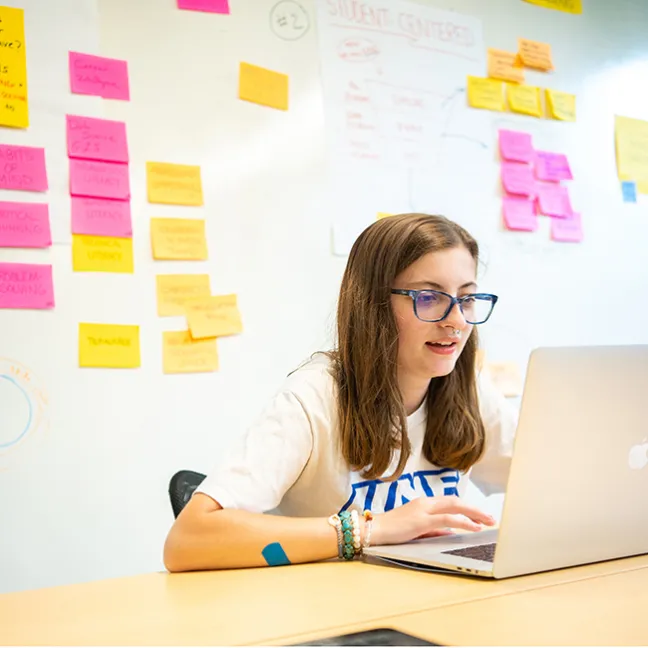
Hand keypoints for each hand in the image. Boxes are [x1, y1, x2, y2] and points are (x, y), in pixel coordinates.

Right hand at [370, 496, 495, 545]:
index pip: (451, 501)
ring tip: (488, 521)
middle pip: (456, 501)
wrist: (372, 530)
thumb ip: (432, 529)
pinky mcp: (421, 520)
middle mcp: (425, 502)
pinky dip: (463, 522)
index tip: (481, 515)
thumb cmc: (391, 530)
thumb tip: (449, 534)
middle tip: (491, 517)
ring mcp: (423, 510)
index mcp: (424, 503)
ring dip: (474, 514)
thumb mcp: (416, 529)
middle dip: (476, 509)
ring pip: (455, 507)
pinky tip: (474, 527)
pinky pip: (447, 519)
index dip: (468, 507)